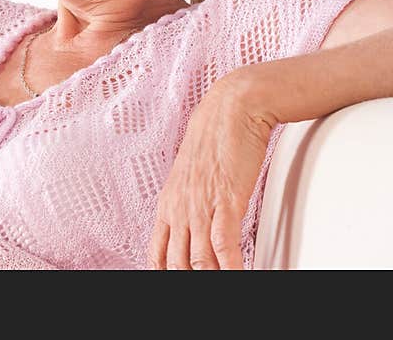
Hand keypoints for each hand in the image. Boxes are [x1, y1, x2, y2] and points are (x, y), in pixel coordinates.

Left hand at [147, 72, 276, 269]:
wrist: (231, 109)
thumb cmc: (216, 139)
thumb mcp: (193, 176)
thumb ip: (190, 202)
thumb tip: (197, 225)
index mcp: (168, 203)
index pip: (157, 254)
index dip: (165, 273)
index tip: (176, 280)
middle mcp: (179, 208)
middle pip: (177, 264)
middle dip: (189, 279)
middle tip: (202, 286)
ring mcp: (200, 206)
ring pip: (200, 261)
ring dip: (212, 277)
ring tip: (224, 284)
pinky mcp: (225, 201)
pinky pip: (224, 247)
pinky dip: (232, 269)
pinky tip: (239, 275)